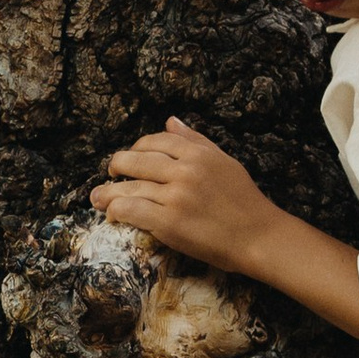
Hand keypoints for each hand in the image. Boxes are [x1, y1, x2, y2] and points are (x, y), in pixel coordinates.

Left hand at [91, 118, 276, 274]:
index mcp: (198, 153)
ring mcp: (175, 196)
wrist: (260, 237)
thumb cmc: (245, 202)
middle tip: (110, 175)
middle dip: (116, 166)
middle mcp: (185, 170)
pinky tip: (113, 214)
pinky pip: (131, 209)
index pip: (155, 140)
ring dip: (108, 193)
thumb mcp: (225, 162)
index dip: (137, 148)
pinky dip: (117, 210)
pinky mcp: (169, 222)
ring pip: (129, 186)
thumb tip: (172, 121)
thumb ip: (197, 141)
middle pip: (135, 160)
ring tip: (98, 198)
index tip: (131, 158)